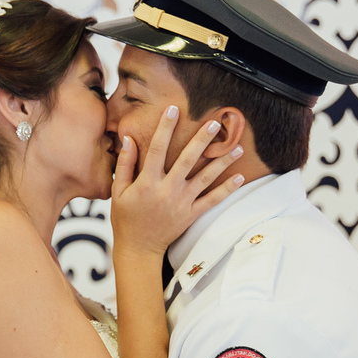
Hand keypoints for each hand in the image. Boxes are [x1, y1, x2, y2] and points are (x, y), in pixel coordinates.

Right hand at [110, 105, 244, 257]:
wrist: (138, 248)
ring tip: (237, 147)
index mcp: (147, 182)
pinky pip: (212, 200)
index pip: (157, 149)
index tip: (173, 110)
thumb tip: (129, 139)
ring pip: (205, 178)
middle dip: (202, 140)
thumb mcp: (118, 191)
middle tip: (215, 123)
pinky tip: (240, 177)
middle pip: (187, 159)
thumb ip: (125, 164)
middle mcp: (167, 190)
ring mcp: (181, 203)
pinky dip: (226, 189)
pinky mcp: (191, 215)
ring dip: (222, 162)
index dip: (165, 128)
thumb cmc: (126, 218)